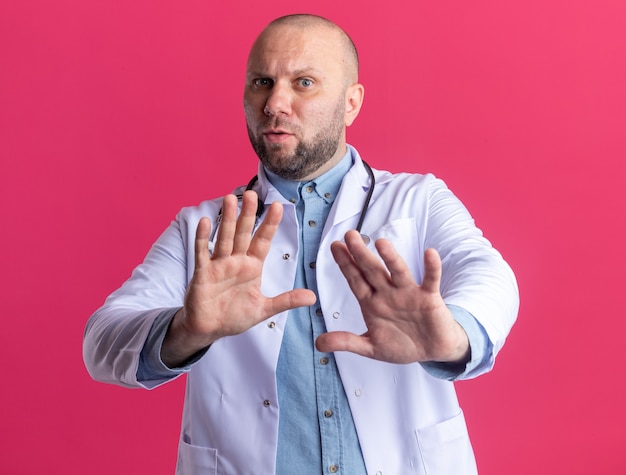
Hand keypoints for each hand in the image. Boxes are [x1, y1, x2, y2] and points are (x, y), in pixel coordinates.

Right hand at [162, 191, 315, 366]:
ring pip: (224, 237)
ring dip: (227, 219)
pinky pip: (202, 252)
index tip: (279, 206)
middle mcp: (236, 261)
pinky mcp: (202, 273)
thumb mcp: (264, 309)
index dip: (270, 224)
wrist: (209, 329)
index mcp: (251, 267)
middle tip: (252, 194)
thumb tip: (312, 297)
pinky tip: (206, 222)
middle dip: (249, 214)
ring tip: (230, 199)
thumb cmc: (234, 316)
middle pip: (243, 233)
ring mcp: (218, 265)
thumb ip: (286, 301)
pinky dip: (203, 238)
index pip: (263, 241)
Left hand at [316, 230, 469, 364]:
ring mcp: (409, 293)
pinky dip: (432, 267)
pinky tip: (429, 253)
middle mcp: (388, 293)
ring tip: (381, 243)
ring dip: (390, 258)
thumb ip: (346, 342)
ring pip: (398, 272)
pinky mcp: (430, 298)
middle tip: (350, 236)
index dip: (345, 264)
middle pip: (372, 270)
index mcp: (372, 302)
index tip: (335, 246)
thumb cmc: (402, 345)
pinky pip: (431, 280)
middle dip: (361, 254)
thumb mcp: (370, 347)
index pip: (356, 279)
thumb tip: (319, 344)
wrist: (431, 351)